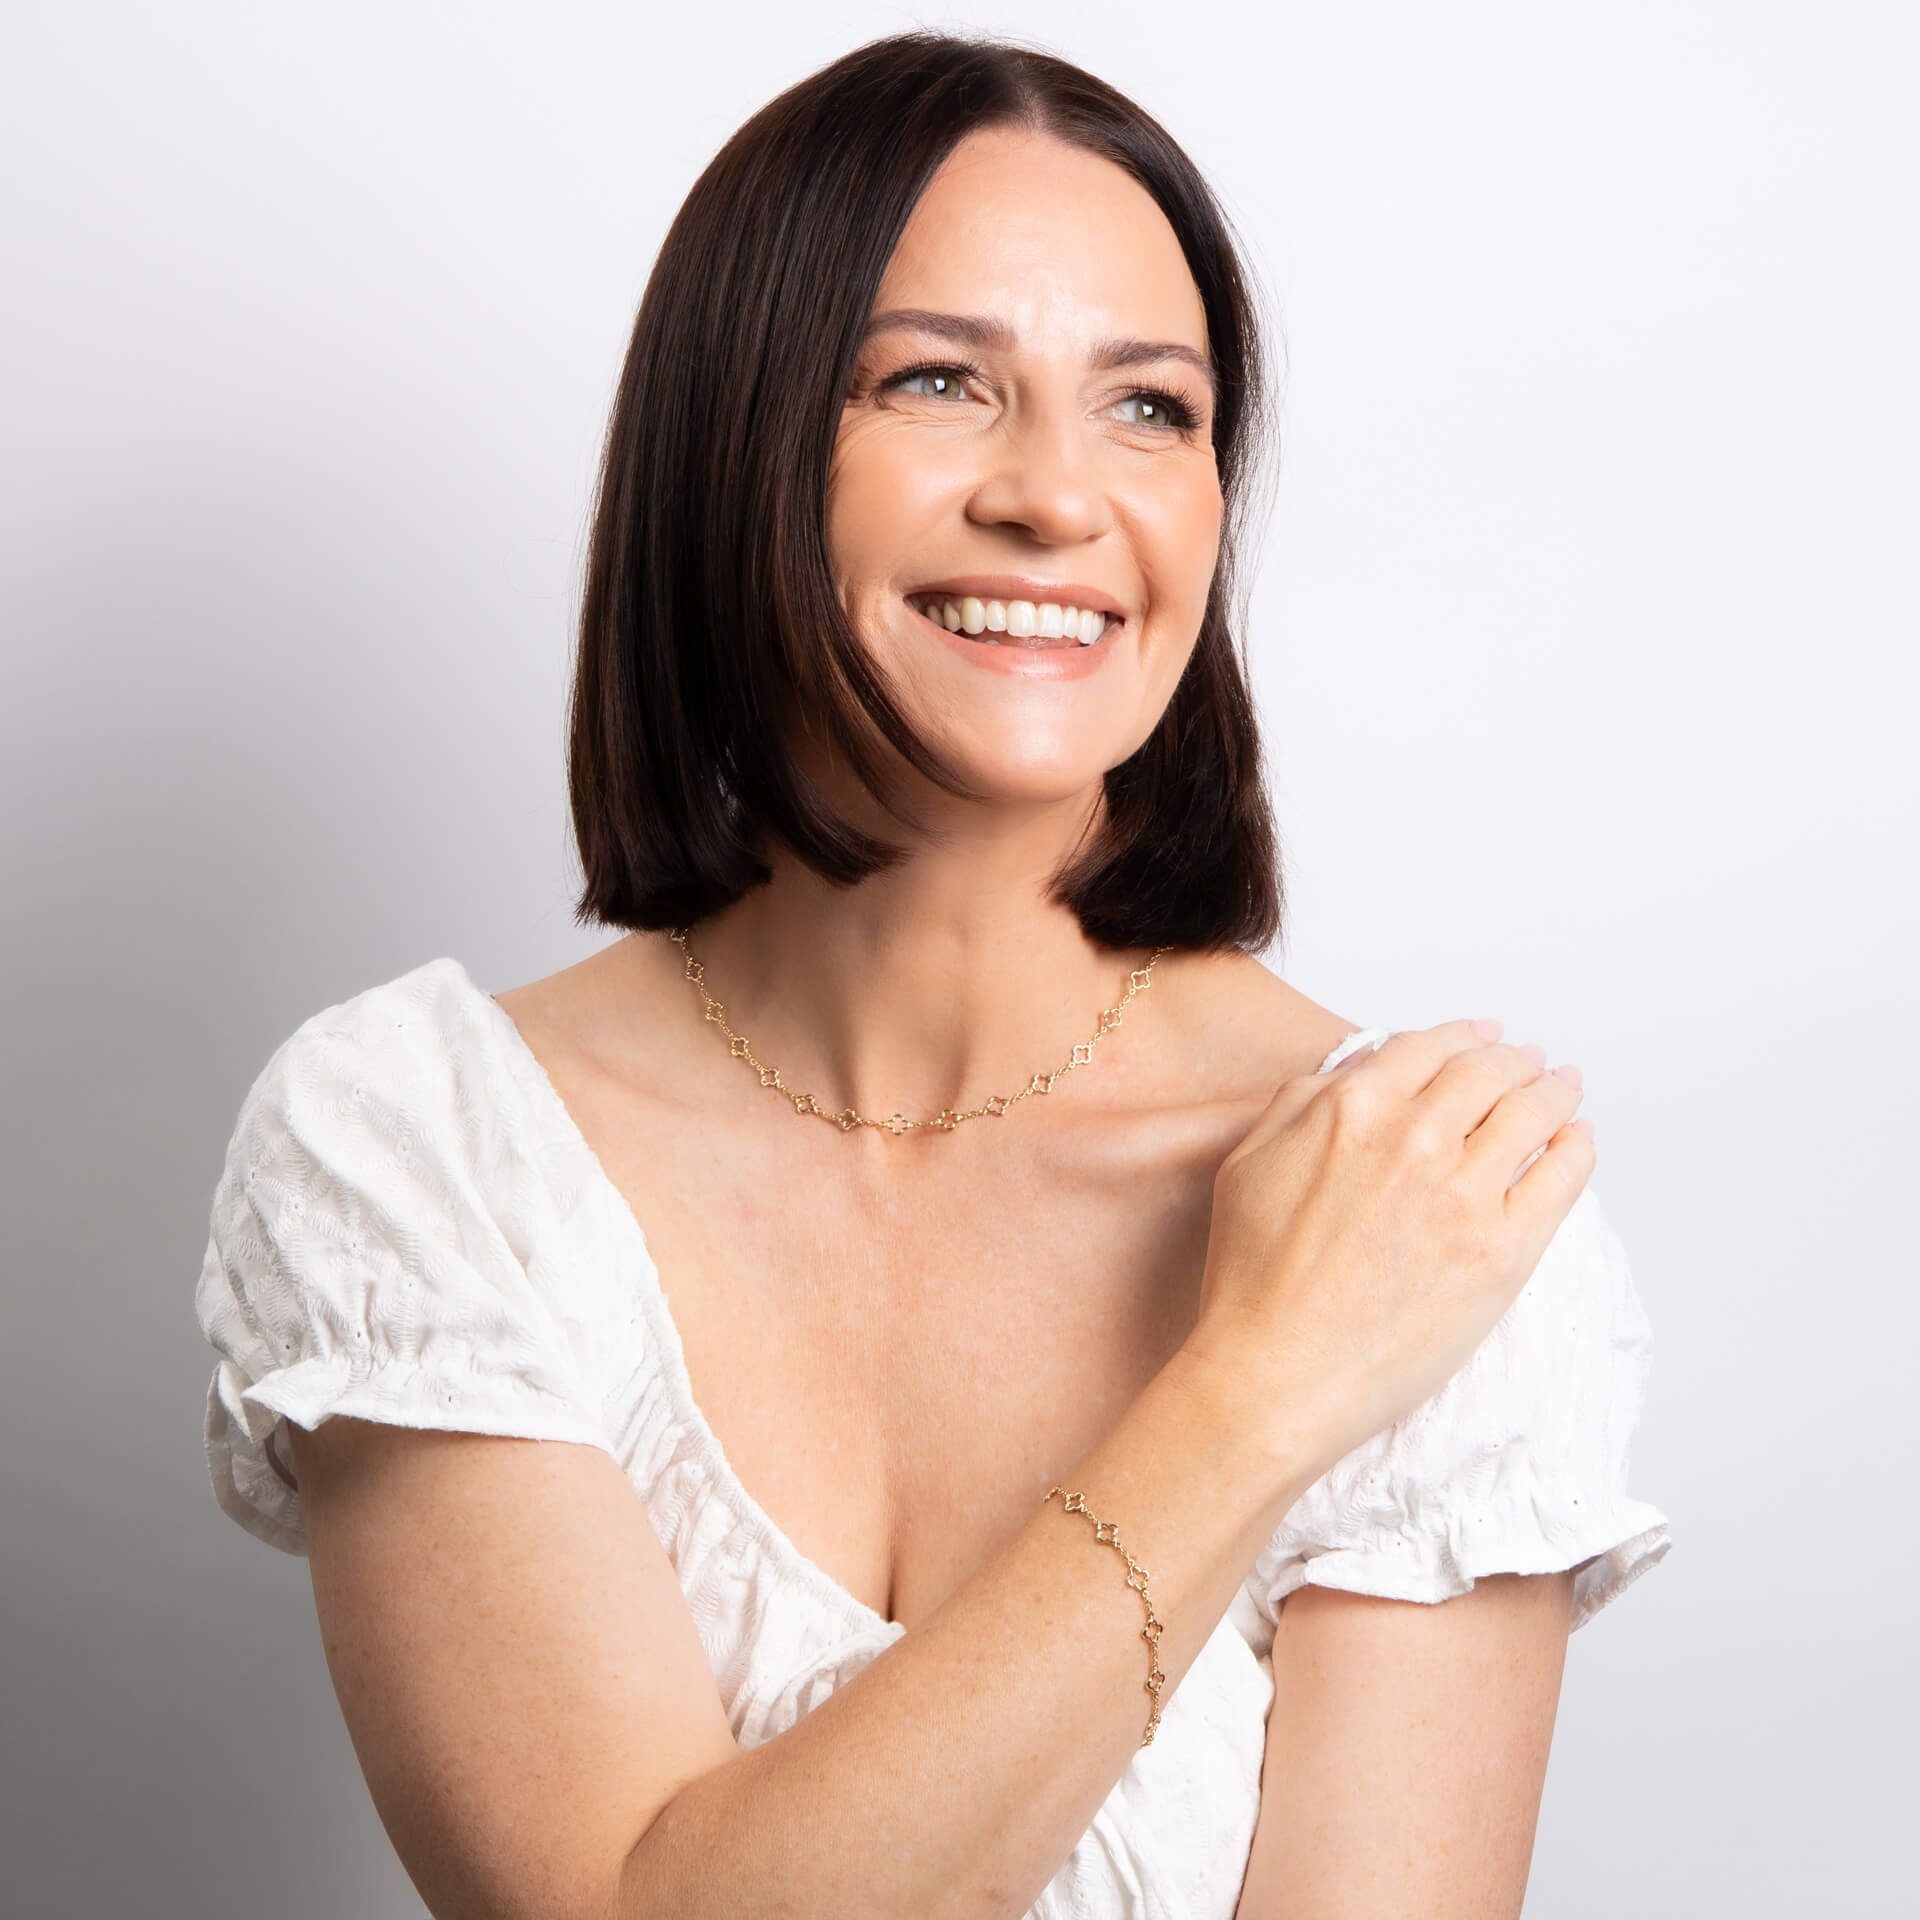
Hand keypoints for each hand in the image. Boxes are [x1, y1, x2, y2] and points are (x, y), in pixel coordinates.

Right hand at [1186, 1019, 1594, 1470]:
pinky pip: (1562, 1178)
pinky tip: (1577, 1140)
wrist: (1277, 1373)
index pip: (1429, 1047)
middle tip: (1528, 1063)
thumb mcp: (1249, 1163)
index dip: (1464, 1037)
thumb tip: (1358, 1072)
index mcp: (1352, 1107)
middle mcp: (1415, 1136)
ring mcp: (1465, 1193)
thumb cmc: (1252, 1280)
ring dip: (1554, 1092)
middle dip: (1514, 1060)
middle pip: (1489, 1072)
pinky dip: (1576, 1147)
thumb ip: (1304, 1103)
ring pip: (1533, 1113)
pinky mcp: (1503, 1251)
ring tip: (1563, 1089)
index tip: (1483, 1038)